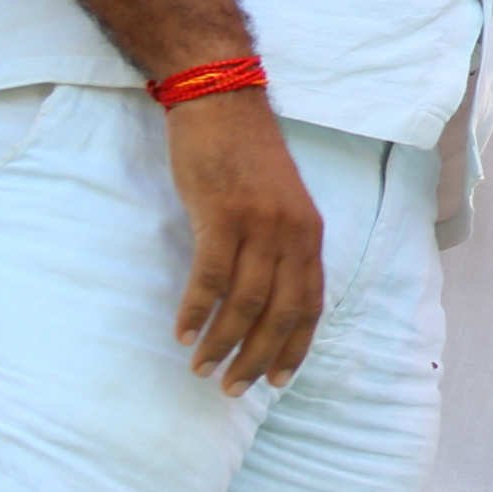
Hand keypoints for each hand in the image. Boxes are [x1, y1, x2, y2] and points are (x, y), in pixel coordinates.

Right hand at [165, 91, 322, 390]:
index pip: (310, 304)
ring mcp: (260, 225)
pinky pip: (210, 277)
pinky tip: (182, 332)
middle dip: (258, 357)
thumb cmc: (244, 157)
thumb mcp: (277, 205)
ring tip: (201, 368)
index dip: (294, 346)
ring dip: (223, 343)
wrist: (222, 103)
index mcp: (310, 234)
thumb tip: (264, 299)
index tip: (278, 381)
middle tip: (232, 388)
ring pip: (246, 302)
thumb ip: (278, 247)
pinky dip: (196, 311)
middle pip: (281, 312)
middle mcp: (293, 233)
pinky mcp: (222, 215)